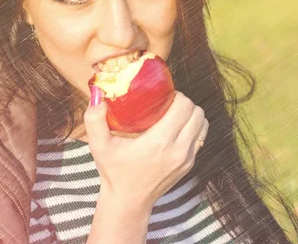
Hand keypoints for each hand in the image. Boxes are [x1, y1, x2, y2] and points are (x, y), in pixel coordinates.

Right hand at [84, 91, 208, 208]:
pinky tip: (176, 128)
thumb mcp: (99, 145)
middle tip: (167, 103)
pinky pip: (200, 138)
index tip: (162, 96)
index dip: (176, 95)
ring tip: (174, 113)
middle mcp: (178, 149)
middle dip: (184, 102)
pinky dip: (193, 128)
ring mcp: (186, 158)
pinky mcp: (189, 165)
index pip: (183, 107)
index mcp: (159, 141)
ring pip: (203, 124)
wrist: (128, 201)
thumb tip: (97, 94)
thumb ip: (94, 119)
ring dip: (191, 114)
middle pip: (196, 112)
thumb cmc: (114, 171)